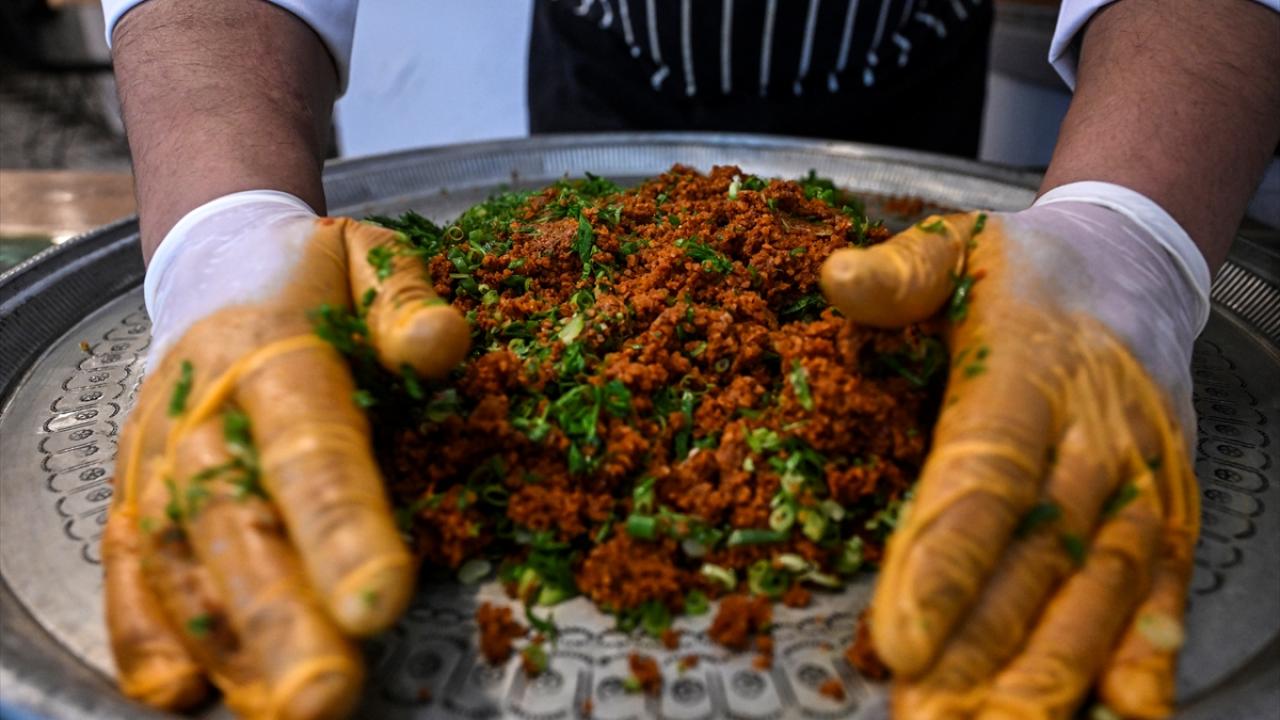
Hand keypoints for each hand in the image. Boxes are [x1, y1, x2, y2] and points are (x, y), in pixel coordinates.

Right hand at [103, 192, 468, 716]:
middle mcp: (201, 408)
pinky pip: (130, 562)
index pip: (308, 446)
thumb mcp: (370, 257)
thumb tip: (441, 345)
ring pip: (182, 556)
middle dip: (281, 613)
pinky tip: (180, 690)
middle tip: (327, 693)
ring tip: (278, 708)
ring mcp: (159, 452)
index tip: (383, 598)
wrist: (217, 264)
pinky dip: (143, 628)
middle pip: (236, 519)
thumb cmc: (314, 276)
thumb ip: (403, 298)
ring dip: (226, 640)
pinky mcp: (136, 488)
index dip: (343, 525)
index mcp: (270, 348)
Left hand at [820, 183, 1208, 718]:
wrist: (1132, 269)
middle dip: (984, 646)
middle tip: (928, 713)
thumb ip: (899, 272)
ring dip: (1053, 671)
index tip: (900, 635)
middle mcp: (1094, 436)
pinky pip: (1163, 589)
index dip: (946, 559)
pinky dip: (1147, 656)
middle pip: (1038, 554)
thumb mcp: (954, 246)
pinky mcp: (1169, 509)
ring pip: (1101, 587)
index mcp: (1028, 369)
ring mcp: (1140, 479)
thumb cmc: (1022, 272)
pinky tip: (1125, 716)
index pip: (985, 474)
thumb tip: (836, 280)